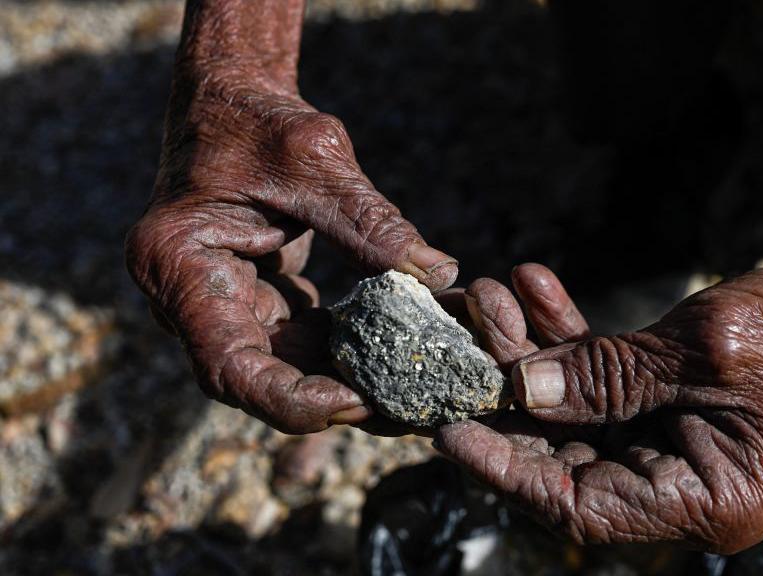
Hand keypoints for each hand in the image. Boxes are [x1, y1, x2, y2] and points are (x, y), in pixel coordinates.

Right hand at [126, 65, 456, 433]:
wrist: (233, 101)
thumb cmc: (261, 121)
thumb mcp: (316, 160)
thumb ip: (370, 222)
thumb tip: (439, 274)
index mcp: (177, 264)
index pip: (226, 365)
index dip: (289, 399)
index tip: (356, 402)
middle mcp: (185, 298)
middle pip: (255, 380)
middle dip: (328, 402)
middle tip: (403, 410)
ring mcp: (218, 304)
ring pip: (280, 370)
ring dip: (342, 384)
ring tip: (411, 394)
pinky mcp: (253, 301)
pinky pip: (297, 345)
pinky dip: (344, 354)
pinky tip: (398, 357)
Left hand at [436, 262, 762, 551]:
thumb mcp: (701, 352)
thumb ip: (608, 376)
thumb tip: (522, 389)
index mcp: (705, 501)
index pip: (581, 506)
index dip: (510, 473)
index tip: (452, 434)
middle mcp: (680, 485)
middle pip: (566, 456)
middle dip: (512, 395)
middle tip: (462, 346)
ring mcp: (668, 444)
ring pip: (572, 410)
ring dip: (532, 352)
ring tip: (492, 296)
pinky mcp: (659, 404)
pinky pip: (597, 379)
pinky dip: (568, 337)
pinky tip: (536, 286)